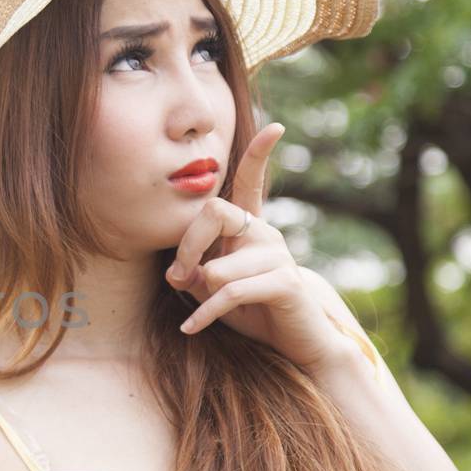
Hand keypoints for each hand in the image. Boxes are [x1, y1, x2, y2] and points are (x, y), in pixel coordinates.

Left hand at [163, 122, 355, 371]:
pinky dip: (204, 314)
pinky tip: (190, 327)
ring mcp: (278, 256)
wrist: (294, 343)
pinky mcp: (284, 282)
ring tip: (204, 311)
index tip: (276, 127)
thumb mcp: (212, 289)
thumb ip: (193, 273)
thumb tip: (176, 271)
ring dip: (201, 295)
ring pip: (216, 268)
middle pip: (213, 211)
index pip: (251, 182)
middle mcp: (266, 233)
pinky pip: (229, 293)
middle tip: (177, 275)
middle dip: (187, 246)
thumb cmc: (250, 310)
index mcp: (249, 228)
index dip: (259, 154)